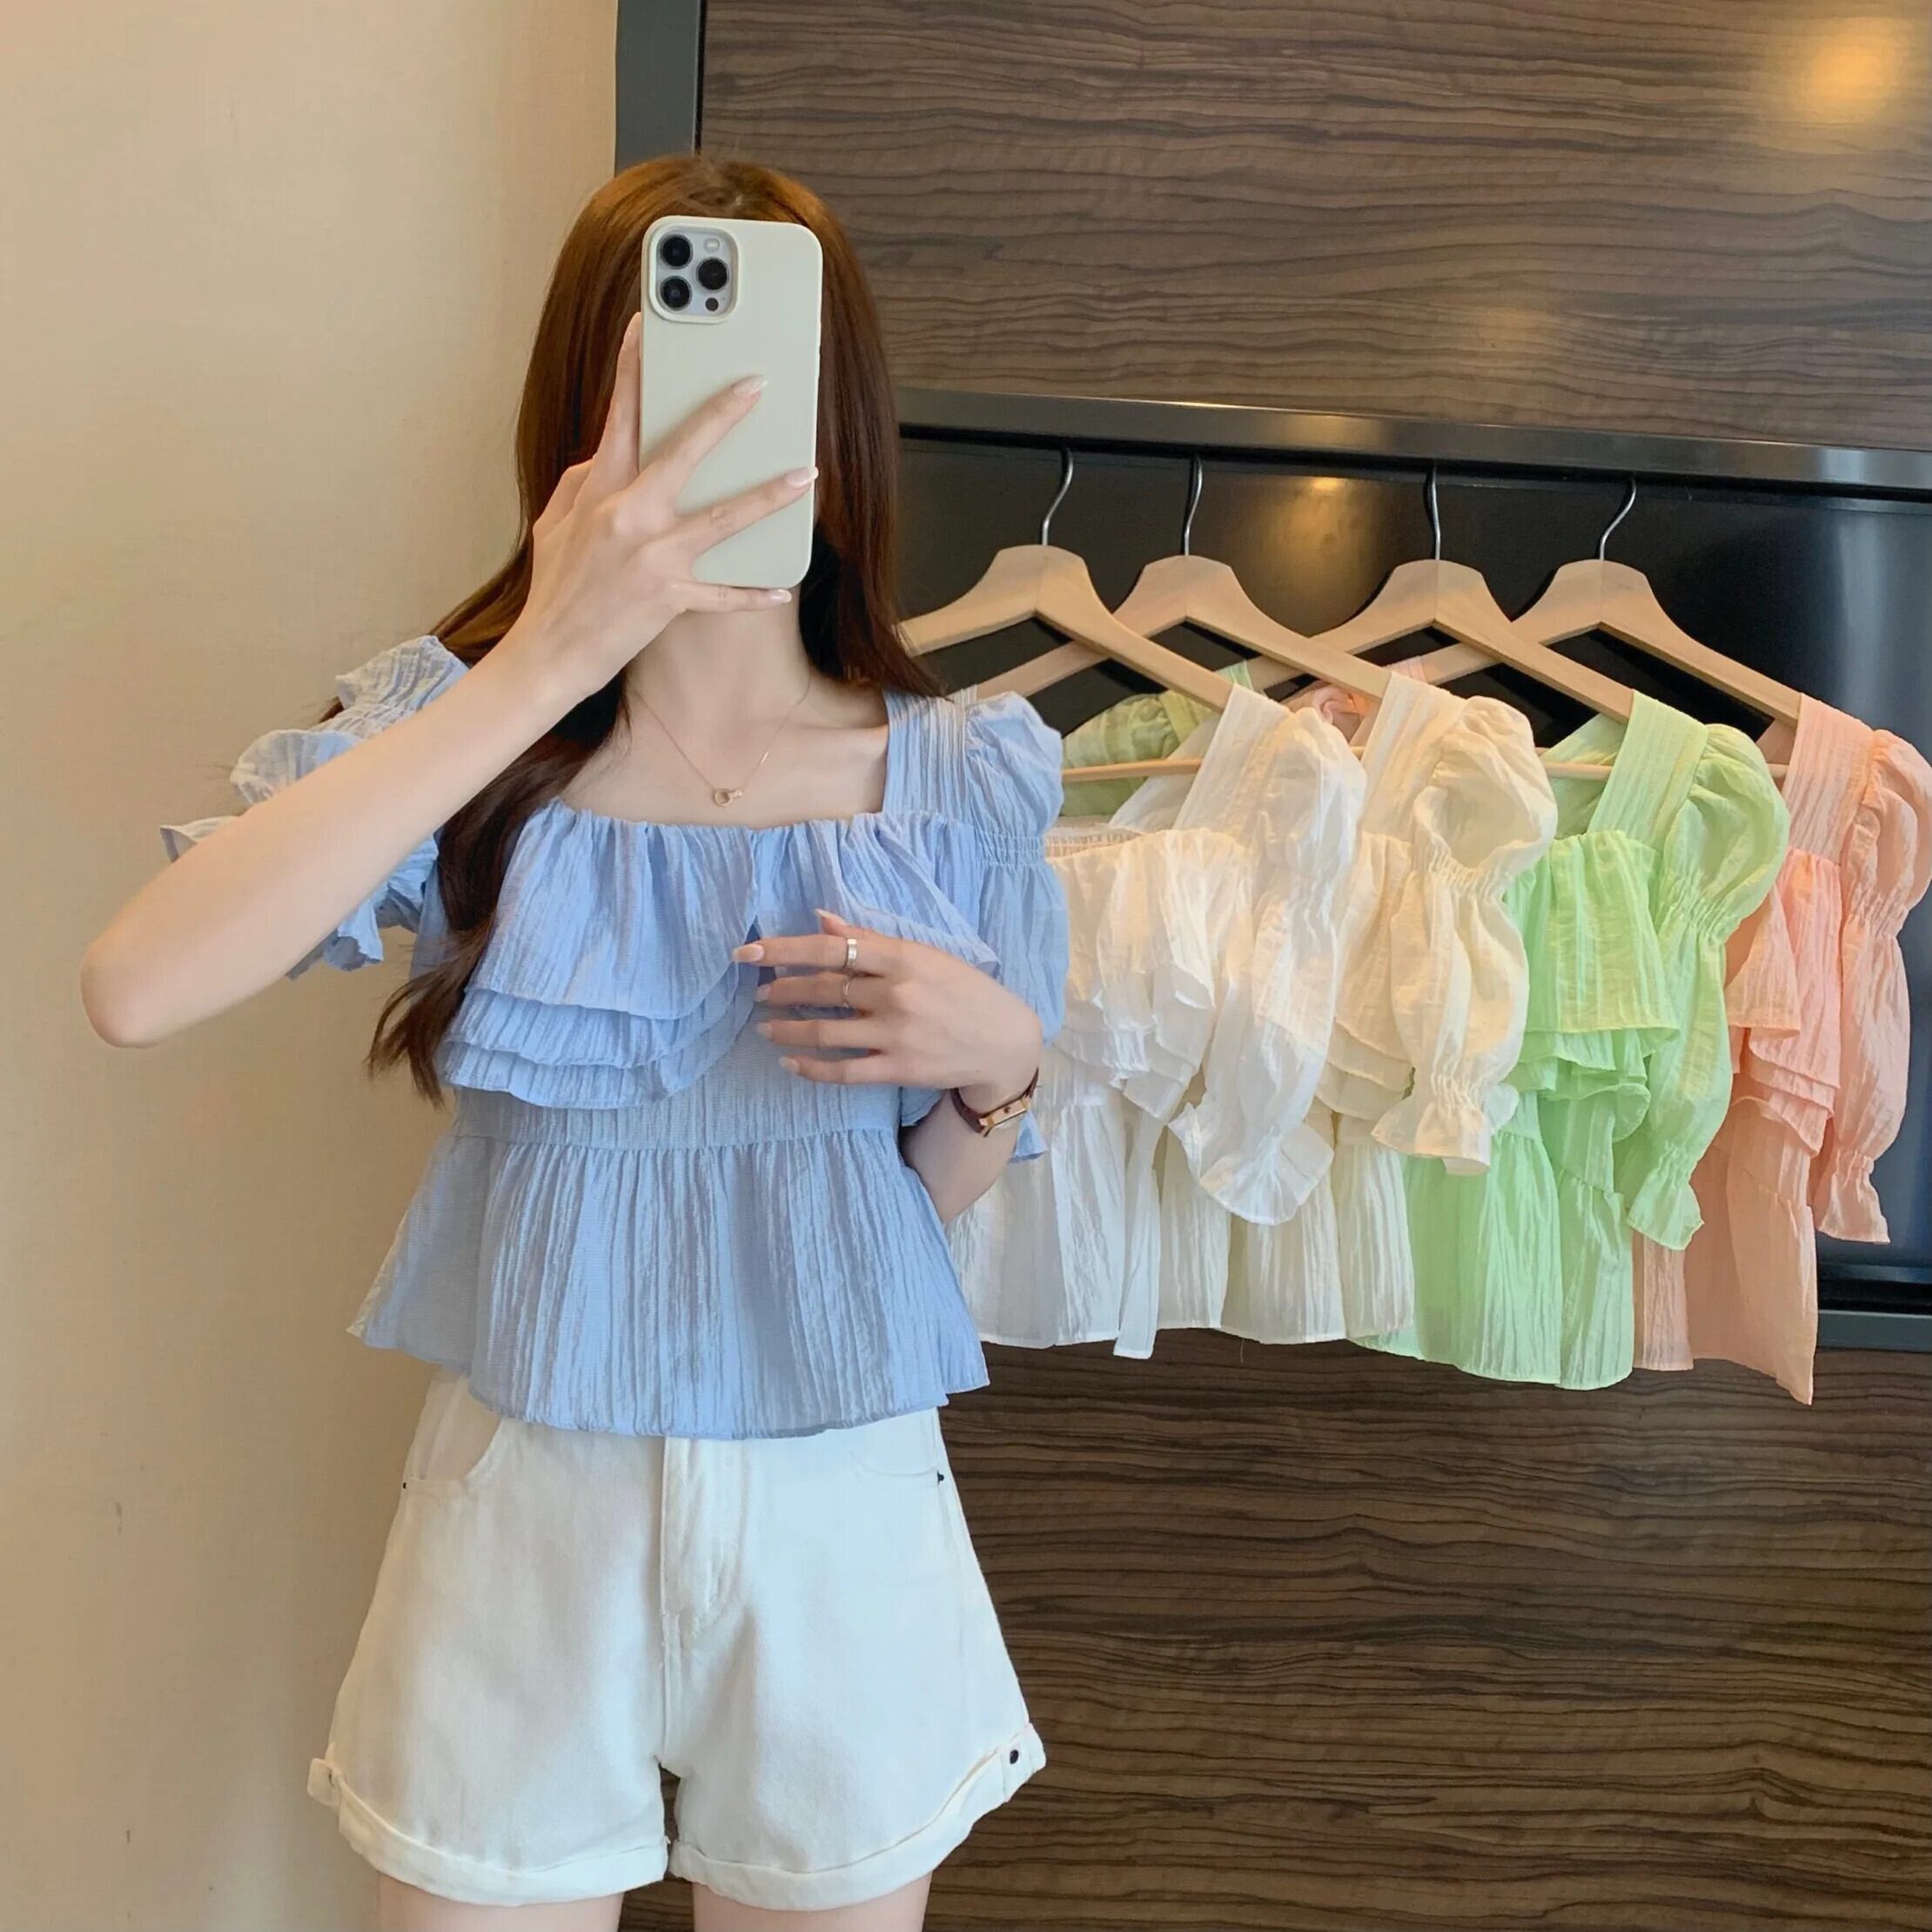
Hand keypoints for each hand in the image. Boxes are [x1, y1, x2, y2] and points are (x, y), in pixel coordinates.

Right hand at [497, 311, 816, 707]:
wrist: (548, 653)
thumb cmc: (555, 589)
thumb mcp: (555, 525)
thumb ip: (583, 482)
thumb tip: (608, 452)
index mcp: (598, 490)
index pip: (618, 416)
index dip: (633, 368)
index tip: (648, 329)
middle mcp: (628, 516)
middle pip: (683, 453)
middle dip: (722, 416)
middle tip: (758, 386)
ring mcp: (652, 557)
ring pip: (721, 518)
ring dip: (767, 496)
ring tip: (805, 476)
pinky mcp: (668, 598)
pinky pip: (722, 594)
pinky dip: (752, 592)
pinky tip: (782, 586)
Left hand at [739, 910, 1041, 1104]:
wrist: (1003, 1040)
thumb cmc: (963, 990)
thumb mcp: (924, 954)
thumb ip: (871, 940)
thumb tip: (821, 919)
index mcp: (902, 956)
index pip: (830, 948)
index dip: (783, 949)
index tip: (748, 953)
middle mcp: (895, 992)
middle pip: (823, 987)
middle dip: (782, 990)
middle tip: (760, 993)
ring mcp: (895, 1033)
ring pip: (824, 1030)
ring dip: (787, 1028)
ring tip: (766, 1026)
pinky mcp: (897, 1068)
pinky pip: (842, 1070)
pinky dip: (810, 1066)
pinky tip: (790, 1061)